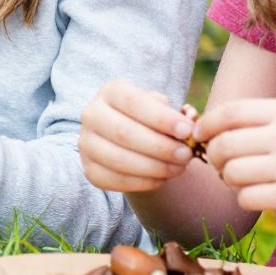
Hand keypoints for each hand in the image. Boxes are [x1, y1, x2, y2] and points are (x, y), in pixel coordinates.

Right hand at [78, 80, 194, 193]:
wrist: (134, 141)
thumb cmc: (153, 121)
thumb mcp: (163, 109)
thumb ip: (176, 114)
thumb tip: (189, 124)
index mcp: (111, 92)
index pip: (133, 102)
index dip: (161, 118)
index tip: (187, 131)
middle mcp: (92, 115)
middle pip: (123, 132)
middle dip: (160, 146)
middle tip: (186, 154)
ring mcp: (86, 143)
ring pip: (118, 159)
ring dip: (154, 167)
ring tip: (179, 168)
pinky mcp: (90, 169)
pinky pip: (115, 180)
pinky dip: (143, 182)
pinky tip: (163, 178)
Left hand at [201, 98, 275, 224]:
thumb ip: (262, 120)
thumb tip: (211, 127)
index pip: (227, 112)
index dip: (206, 125)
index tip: (201, 136)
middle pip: (222, 144)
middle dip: (213, 156)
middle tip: (222, 165)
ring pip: (229, 172)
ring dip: (229, 179)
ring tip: (245, 180)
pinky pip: (245, 197)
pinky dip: (245, 198)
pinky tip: (260, 196)